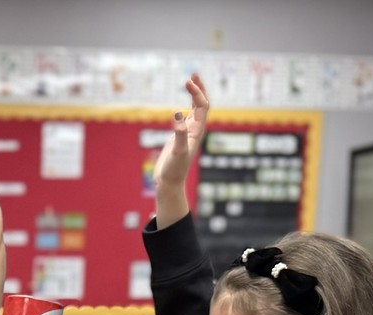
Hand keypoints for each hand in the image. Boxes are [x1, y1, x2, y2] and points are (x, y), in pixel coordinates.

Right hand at [153, 74, 209, 229]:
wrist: (170, 182)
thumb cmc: (174, 169)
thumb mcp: (177, 152)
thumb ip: (179, 133)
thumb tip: (178, 114)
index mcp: (197, 130)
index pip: (202, 105)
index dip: (197, 92)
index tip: (187, 82)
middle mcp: (195, 129)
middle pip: (202, 104)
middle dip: (199, 89)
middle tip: (193, 74)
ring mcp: (188, 132)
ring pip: (196, 109)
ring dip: (194, 95)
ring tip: (189, 82)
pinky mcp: (180, 137)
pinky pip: (187, 118)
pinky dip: (186, 107)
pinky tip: (181, 104)